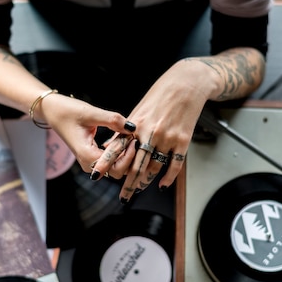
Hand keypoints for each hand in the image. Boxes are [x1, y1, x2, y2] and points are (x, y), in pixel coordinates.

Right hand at [40, 92, 135, 174]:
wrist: (53, 111)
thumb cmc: (68, 111)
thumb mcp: (91, 113)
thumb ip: (112, 120)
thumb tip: (132, 127)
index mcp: (86, 155)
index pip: (115, 168)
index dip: (128, 156)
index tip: (132, 138)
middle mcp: (88, 163)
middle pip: (117, 172)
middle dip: (128, 157)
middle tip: (133, 138)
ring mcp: (90, 161)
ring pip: (115, 167)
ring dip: (124, 154)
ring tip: (128, 136)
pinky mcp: (92, 156)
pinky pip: (110, 160)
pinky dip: (119, 151)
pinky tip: (122, 137)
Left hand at [92, 47, 264, 200]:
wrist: (186, 84)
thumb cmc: (160, 96)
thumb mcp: (139, 110)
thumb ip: (125, 130)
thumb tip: (109, 146)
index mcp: (136, 125)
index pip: (117, 148)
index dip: (105, 162)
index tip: (95, 175)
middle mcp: (149, 133)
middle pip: (135, 164)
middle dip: (128, 183)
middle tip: (123, 197)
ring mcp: (166, 138)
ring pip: (154, 167)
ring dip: (146, 181)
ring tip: (139, 189)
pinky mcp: (182, 140)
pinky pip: (174, 165)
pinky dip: (167, 177)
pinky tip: (161, 185)